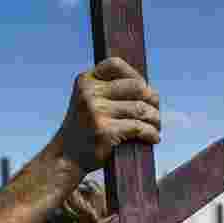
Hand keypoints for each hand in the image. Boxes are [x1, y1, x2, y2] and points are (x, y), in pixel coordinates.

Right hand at [55, 56, 161, 175]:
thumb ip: (109, 90)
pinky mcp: (105, 131)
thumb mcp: (88, 102)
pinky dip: (151, 133)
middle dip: (152, 99)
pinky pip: (139, 127)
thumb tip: (149, 90)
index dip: (136, 75)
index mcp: (85, 81)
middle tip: (155, 111)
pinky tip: (153, 137)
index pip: (116, 65)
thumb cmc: (85, 129)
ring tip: (156, 125)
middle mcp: (89, 93)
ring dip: (155, 118)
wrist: (67, 157)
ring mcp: (97, 112)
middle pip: (136, 86)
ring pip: (140, 108)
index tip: (144, 90)